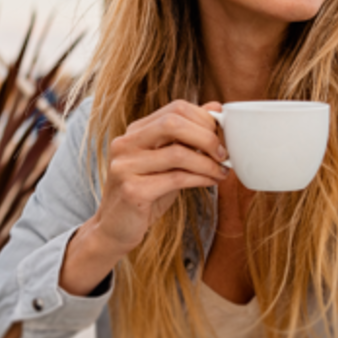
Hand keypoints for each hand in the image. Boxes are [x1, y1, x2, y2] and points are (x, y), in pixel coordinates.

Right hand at [61, 101, 226, 293]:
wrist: (114, 229)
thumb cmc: (146, 194)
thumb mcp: (167, 161)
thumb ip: (186, 137)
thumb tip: (216, 108)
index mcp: (135, 131)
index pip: (175, 108)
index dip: (204, 119)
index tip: (222, 136)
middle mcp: (126, 143)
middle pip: (173, 122)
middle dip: (206, 136)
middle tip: (223, 153)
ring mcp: (126, 166)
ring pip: (177, 153)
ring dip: (207, 163)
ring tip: (222, 171)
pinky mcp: (132, 190)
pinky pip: (175, 178)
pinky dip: (199, 178)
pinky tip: (210, 182)